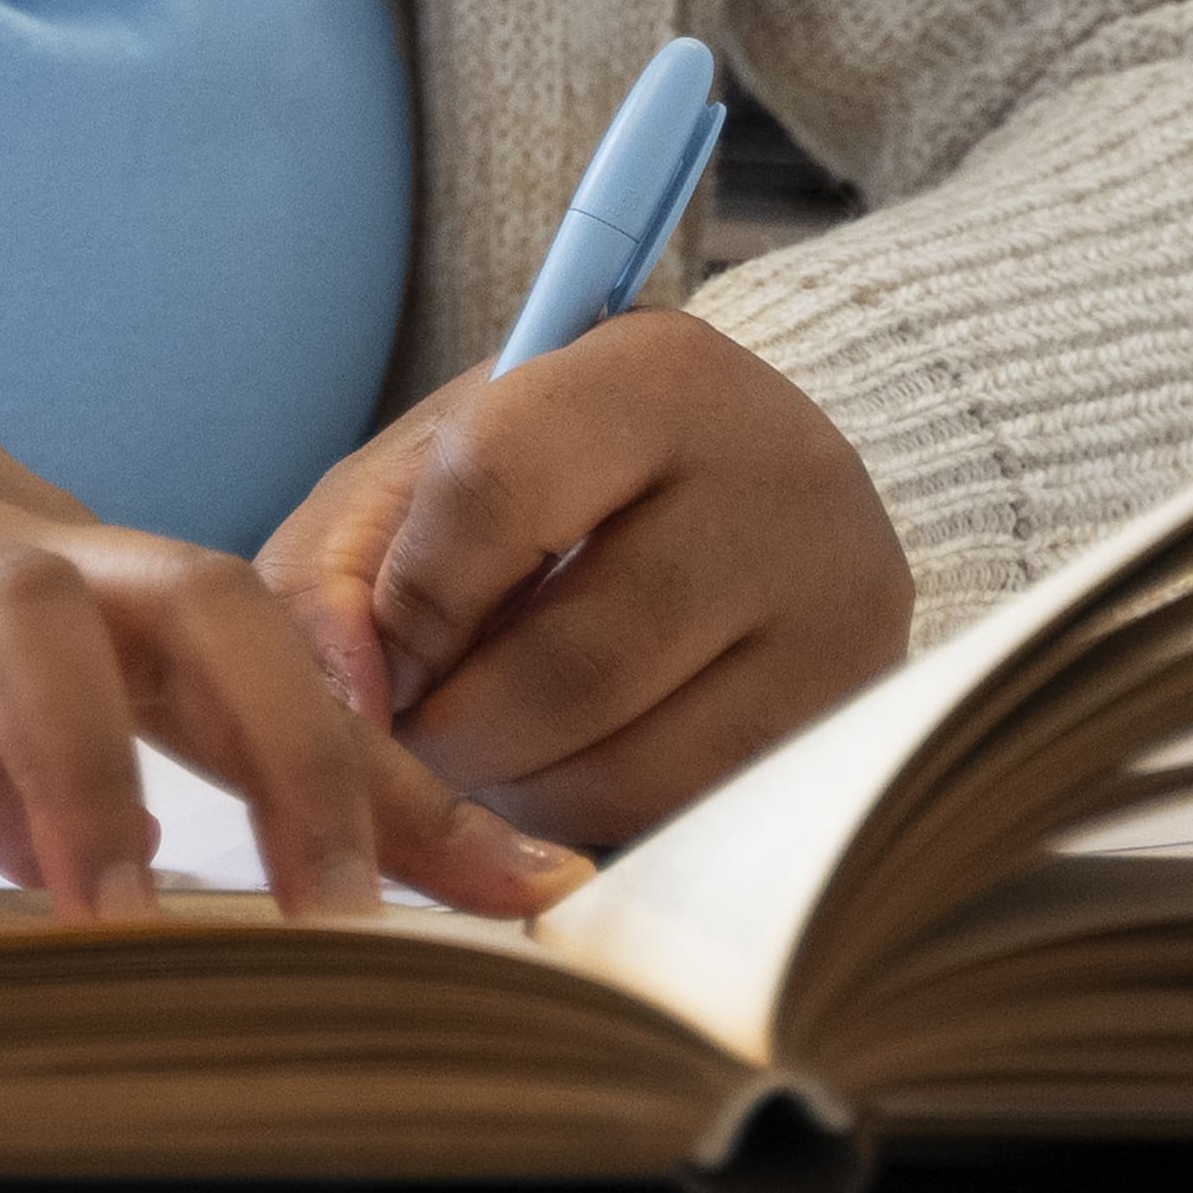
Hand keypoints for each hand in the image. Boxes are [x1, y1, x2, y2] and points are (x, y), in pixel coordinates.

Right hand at [0, 165, 568, 946]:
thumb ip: (3, 763)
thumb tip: (113, 893)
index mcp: (39, 559)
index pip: (264, 655)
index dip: (401, 777)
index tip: (536, 892)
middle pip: (188, 599)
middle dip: (301, 754)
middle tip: (357, 924)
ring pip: (13, 616)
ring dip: (86, 772)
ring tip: (123, 930)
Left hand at [253, 310, 915, 852]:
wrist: (717, 501)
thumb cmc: (534, 489)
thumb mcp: (418, 481)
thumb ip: (335, 575)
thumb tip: (351, 710)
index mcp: (655, 371)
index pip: (496, 489)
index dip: (407, 608)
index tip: (375, 662)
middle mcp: (782, 469)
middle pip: (566, 662)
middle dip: (454, 732)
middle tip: (418, 738)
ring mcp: (841, 601)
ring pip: (627, 764)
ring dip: (516, 793)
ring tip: (494, 751)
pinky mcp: (856, 712)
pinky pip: (688, 819)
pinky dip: (595, 821)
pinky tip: (573, 770)